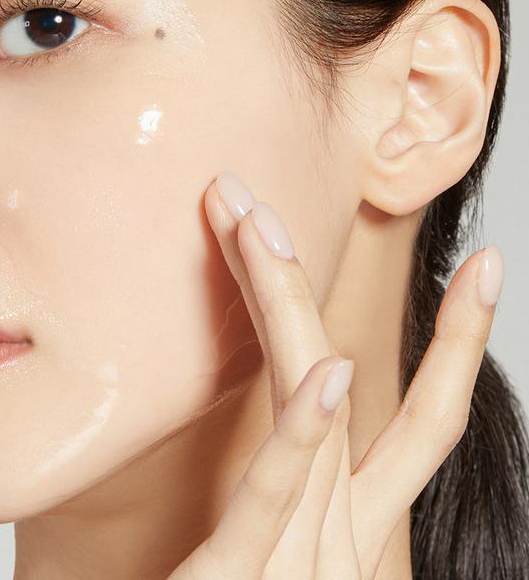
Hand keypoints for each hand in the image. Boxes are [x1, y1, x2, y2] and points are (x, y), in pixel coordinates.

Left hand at [167, 172, 501, 578]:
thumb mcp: (280, 552)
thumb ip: (295, 497)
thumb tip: (308, 422)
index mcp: (347, 521)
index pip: (412, 419)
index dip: (455, 346)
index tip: (481, 272)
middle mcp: (343, 529)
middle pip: (353, 382)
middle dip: (308, 281)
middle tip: (264, 198)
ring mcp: (310, 557)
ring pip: (315, 414)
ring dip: (286, 310)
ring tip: (261, 225)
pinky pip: (285, 502)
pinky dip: (309, 436)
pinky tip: (326, 374)